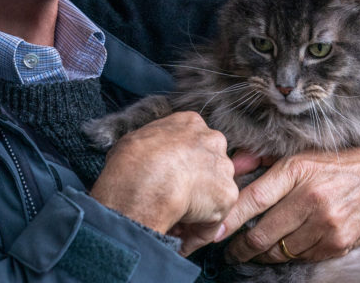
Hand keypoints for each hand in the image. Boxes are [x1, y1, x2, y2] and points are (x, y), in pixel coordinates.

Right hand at [90, 112, 236, 236]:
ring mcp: (223, 167)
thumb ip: (152, 144)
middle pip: (208, 165)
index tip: (167, 179)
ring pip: (213, 192)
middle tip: (172, 201)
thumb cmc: (131, 162)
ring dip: (197, 208)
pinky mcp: (227, 195)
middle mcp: (213, 140)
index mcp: (190, 123)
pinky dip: (199, 230)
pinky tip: (180, 236)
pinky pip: (213, 219)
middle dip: (194, 184)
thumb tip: (145, 155)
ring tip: (173, 221)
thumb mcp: (135, 139)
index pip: (192, 143)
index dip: (179, 164)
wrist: (144, 183)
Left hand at [217, 145, 359, 263]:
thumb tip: (233, 163)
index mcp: (298, 169)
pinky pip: (303, 257)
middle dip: (242, 247)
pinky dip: (292, 255)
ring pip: (280, 251)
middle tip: (232, 249)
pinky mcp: (339, 242)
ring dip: (265, 254)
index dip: (228, 220)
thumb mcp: (305, 152)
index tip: (212, 232)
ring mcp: (327, 223)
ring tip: (258, 249)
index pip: (253, 199)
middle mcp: (311, 197)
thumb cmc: (344, 163)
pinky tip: (291, 246)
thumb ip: (265, 159)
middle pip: (262, 234)